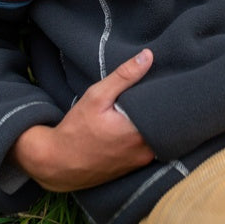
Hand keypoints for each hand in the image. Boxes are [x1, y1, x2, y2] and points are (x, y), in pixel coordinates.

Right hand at [8, 49, 155, 191]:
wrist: (57, 164)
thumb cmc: (75, 129)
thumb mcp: (97, 97)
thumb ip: (124, 76)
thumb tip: (148, 56)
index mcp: (138, 133)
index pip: (166, 110)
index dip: (167, 94)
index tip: (166, 80)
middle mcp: (145, 151)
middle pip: (164, 123)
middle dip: (161, 107)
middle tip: (157, 89)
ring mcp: (141, 162)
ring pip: (158, 135)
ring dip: (155, 122)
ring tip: (148, 104)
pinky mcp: (134, 167)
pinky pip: (150, 146)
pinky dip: (148, 134)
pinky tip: (139, 123)